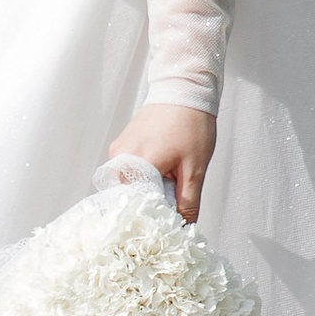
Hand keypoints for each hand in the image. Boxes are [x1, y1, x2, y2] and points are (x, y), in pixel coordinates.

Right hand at [109, 102, 214, 222]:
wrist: (185, 88)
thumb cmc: (192, 123)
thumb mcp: (195, 168)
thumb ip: (188, 202)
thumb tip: (184, 227)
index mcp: (136, 164)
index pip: (137, 207)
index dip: (155, 218)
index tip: (170, 223)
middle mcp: (120, 158)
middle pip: (131, 197)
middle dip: (152, 204)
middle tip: (174, 202)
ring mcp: (119, 149)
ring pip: (130, 184)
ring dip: (149, 189)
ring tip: (171, 183)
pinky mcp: (122, 144)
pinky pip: (130, 170)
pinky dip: (145, 176)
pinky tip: (164, 171)